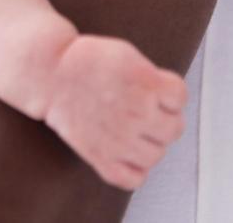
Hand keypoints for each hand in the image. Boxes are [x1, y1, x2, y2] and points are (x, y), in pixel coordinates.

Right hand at [45, 34, 186, 191]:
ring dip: (151, 143)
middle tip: (148, 110)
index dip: (170, 92)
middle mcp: (137, 112)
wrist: (52, 73)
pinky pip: (134, 178)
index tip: (158, 90)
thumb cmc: (87, 60)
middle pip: (175, 128)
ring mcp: (120, 138)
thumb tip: (169, 98)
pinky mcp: (102, 157)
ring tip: (137, 130)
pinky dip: (136, 170)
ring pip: (157, 155)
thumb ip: (153, 77)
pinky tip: (128, 152)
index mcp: (146, 83)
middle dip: (165, 118)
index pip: (181, 97)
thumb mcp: (128, 54)